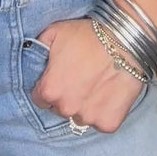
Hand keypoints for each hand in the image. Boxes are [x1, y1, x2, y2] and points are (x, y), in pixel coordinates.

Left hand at [30, 17, 145, 132]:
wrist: (124, 40)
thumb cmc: (88, 35)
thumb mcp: (55, 32)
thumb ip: (38, 49)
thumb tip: (32, 57)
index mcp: (50, 90)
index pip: (40, 98)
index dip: (49, 87)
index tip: (60, 78)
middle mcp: (67, 108)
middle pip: (60, 109)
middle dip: (67, 96)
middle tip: (80, 78)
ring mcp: (89, 117)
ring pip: (80, 117)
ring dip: (84, 105)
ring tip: (96, 84)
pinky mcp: (109, 123)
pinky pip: (101, 122)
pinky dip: (104, 111)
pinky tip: (108, 93)